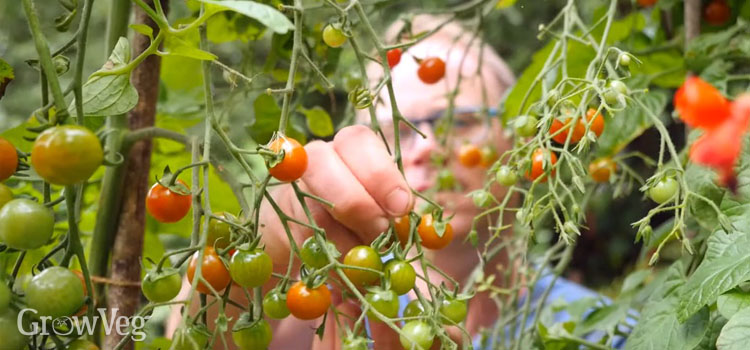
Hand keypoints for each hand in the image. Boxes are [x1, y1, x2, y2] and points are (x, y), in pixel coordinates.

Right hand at [259, 125, 413, 348]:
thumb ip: (393, 208)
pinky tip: (344, 272)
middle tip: (380, 235)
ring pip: (314, 206)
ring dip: (345, 241)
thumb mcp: (382, 203)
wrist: (308, 229)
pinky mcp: (279, 220)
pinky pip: (304, 241)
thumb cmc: (360, 212)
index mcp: (350, 145)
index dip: (382, 174)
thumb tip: (405, 225)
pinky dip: (330, 262)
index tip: (401, 208)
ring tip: (365, 260)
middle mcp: (316, 157)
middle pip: (325, 164)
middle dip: (359, 204)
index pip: (360, 141)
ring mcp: (293, 187)